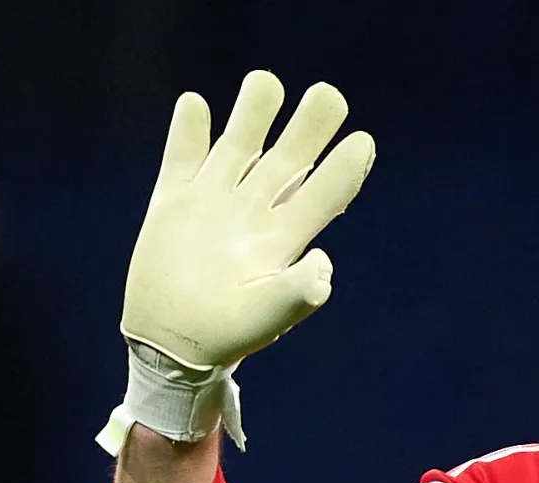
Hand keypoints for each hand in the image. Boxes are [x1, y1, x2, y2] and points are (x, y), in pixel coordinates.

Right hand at [121, 69, 375, 371]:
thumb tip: (323, 269)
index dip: (344, 170)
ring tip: (266, 82)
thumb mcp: (266, 317)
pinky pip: (182, 158)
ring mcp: (214, 203)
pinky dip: (187, 133)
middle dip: (309, 127)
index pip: (322, 195)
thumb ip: (296, 294)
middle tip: (330, 95)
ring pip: (238, 147)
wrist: (173, 345)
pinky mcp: (174, 202)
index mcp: (283, 238)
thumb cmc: (228, 335)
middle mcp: (254, 212)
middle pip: (287, 160)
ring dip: (252, 114)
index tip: (365, 141)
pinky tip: (195, 105)